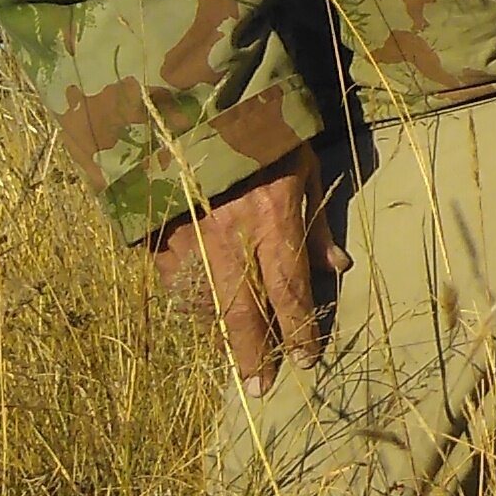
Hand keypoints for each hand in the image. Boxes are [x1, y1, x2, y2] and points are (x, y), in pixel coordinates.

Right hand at [150, 148, 334, 385]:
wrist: (193, 107)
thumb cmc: (263, 134)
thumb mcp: (305, 168)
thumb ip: (318, 223)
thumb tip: (338, 269)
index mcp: (272, 219)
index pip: (289, 289)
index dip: (297, 329)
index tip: (305, 360)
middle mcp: (230, 237)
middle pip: (243, 311)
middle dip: (253, 352)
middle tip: (260, 388)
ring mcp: (188, 240)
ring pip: (205, 304)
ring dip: (220, 334)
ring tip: (235, 358)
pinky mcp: (157, 237)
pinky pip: (175, 284)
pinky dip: (191, 305)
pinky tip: (203, 318)